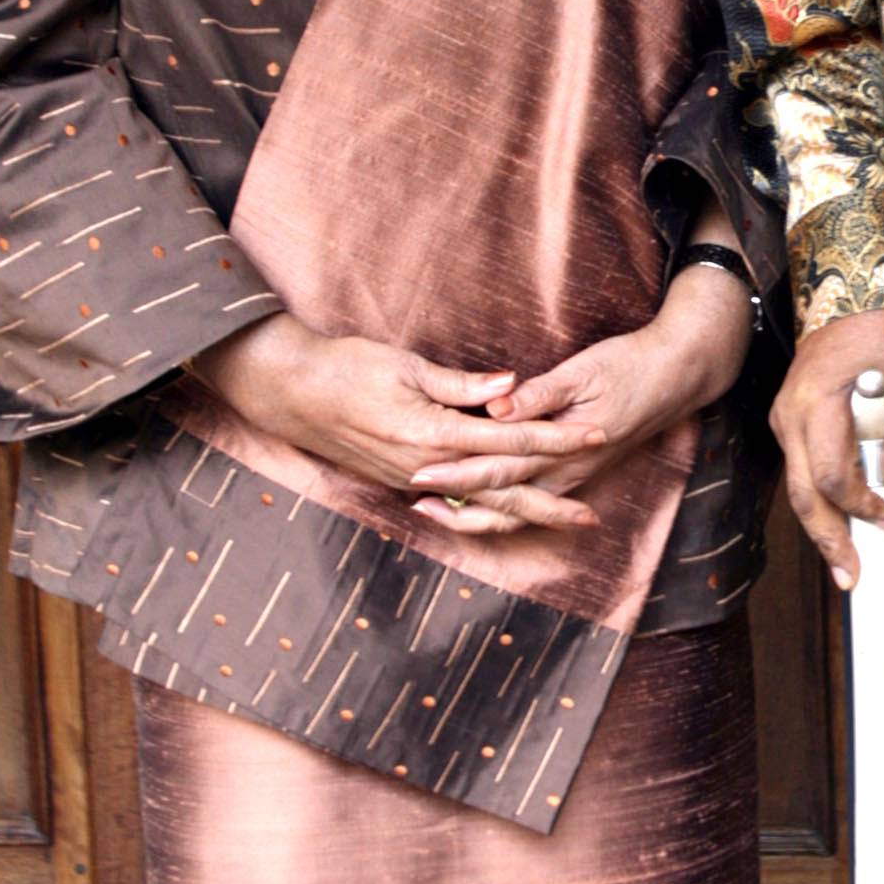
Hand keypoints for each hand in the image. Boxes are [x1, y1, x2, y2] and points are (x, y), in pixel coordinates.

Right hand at [188, 313, 597, 532]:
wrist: (290, 393)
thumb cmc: (346, 368)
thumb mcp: (407, 365)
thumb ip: (462, 384)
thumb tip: (511, 385)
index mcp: (435, 435)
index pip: (510, 440)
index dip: (556, 439)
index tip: (594, 436)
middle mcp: (428, 468)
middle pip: (501, 491)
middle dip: (549, 502)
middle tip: (590, 516)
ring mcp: (412, 480)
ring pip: (478, 503)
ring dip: (521, 511)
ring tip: (558, 518)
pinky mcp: (400, 480)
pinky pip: (453, 502)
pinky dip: (484, 510)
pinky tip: (505, 513)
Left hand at [409, 261, 752, 530]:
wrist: (676, 377)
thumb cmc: (629, 366)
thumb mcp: (584, 371)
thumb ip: (539, 393)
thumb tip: (496, 405)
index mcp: (564, 446)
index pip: (500, 467)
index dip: (457, 474)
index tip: (419, 474)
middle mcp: (565, 471)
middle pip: (502, 499)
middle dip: (454, 504)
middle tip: (411, 499)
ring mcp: (571, 476)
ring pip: (516, 510)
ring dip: (474, 514)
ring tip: (432, 509)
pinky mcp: (574, 471)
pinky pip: (531, 501)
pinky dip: (499, 507)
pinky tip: (472, 501)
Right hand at [772, 307, 883, 588]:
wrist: (857, 289)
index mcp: (818, 402)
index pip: (832, 476)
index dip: (862, 507)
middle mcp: (791, 414)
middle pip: (802, 493)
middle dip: (827, 540)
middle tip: (852, 580)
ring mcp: (786, 417)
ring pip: (797, 486)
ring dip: (822, 525)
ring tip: (846, 560)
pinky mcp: (792, 418)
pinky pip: (802, 467)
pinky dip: (821, 497)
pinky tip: (842, 518)